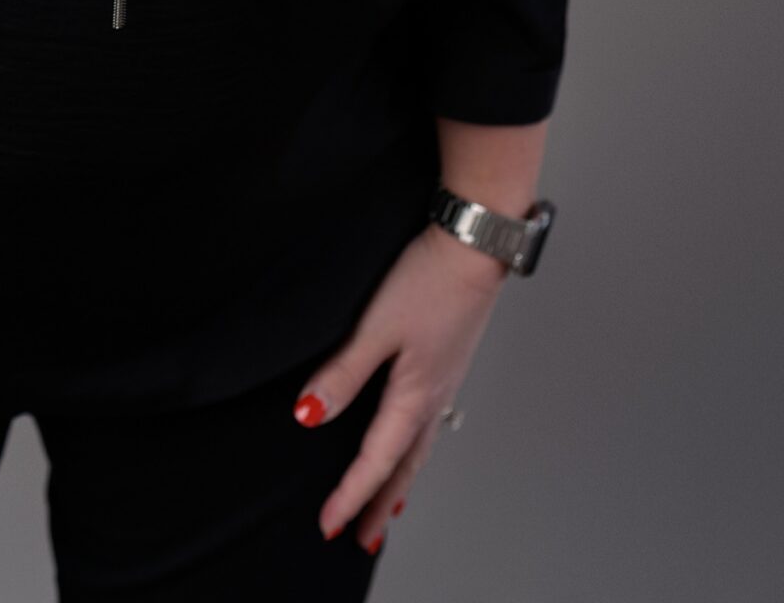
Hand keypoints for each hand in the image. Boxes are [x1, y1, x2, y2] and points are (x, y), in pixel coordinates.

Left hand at [295, 222, 507, 552]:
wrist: (474, 244)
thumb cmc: (429, 280)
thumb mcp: (375, 327)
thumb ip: (343, 373)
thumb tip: (309, 417)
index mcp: (414, 396)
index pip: (375, 461)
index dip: (350, 495)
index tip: (329, 526)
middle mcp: (433, 397)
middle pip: (403, 467)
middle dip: (380, 504)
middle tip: (365, 540)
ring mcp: (445, 380)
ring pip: (420, 448)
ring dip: (401, 481)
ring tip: (390, 506)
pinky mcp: (449, 361)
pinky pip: (430, 424)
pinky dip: (416, 448)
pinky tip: (413, 439)